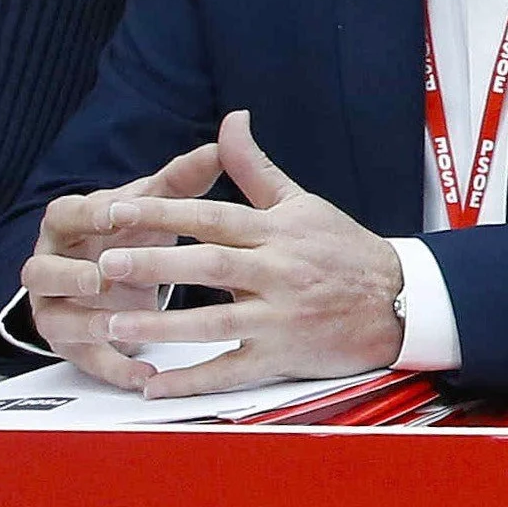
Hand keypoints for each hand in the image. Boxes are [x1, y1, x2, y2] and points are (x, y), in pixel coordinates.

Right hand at [19, 141, 226, 390]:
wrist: (121, 271)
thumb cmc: (134, 231)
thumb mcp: (155, 206)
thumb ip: (182, 180)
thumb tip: (221, 143)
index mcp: (69, 225)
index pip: (66, 214)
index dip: (89, 215)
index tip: (114, 215)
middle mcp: (53, 265)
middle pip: (40, 270)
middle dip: (68, 274)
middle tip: (98, 277)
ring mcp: (57, 307)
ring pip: (55, 318)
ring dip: (84, 323)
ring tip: (114, 327)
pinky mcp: (73, 343)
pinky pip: (87, 359)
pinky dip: (116, 367)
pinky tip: (146, 376)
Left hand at [69, 111, 405, 397]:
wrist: (401, 302)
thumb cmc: (346, 250)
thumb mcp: (302, 203)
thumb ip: (255, 168)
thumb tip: (231, 120)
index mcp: (278, 233)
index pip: (213, 217)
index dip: (163, 212)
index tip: (117, 209)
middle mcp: (279, 273)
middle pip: (210, 267)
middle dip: (157, 264)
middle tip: (106, 264)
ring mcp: (281, 318)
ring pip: (215, 323)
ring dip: (163, 325)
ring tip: (113, 324)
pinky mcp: (284, 356)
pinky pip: (232, 371)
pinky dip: (192, 381)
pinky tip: (153, 386)